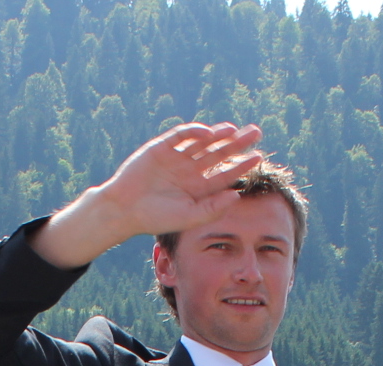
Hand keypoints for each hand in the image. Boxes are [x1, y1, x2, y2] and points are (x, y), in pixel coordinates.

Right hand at [33, 122, 266, 268]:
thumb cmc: (156, 218)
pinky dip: (194, 132)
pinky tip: (208, 132)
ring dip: (219, 135)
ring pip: (203, 142)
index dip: (241, 165)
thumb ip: (213, 208)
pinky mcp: (162, 147)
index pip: (225, 174)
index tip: (258, 157)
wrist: (124, 209)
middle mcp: (190, 171)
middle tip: (256, 132)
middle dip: (236, 143)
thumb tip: (237, 195)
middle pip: (218, 153)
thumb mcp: (189, 217)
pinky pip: (181, 135)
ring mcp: (177, 157)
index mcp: (198, 188)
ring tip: (235, 130)